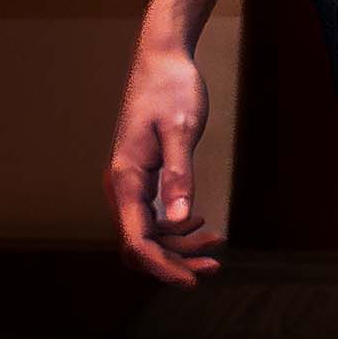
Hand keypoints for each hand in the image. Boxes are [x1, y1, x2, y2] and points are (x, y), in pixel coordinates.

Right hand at [109, 42, 222, 287]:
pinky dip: (175, 226)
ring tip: (215, 245)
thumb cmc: (172, 88)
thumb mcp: (181, 128)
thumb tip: (182, 220)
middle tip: (214, 266)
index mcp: (126, 179)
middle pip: (141, 244)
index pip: (137, 242)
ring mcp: (130, 182)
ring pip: (148, 232)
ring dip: (178, 245)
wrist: (162, 57)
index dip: (162, 267)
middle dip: (174, 261)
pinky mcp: (142, 175)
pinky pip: (153, 214)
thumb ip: (179, 174)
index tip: (192, 281)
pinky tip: (199, 223)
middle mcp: (122, 186)